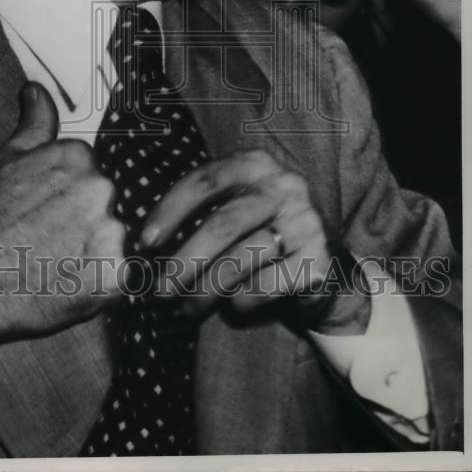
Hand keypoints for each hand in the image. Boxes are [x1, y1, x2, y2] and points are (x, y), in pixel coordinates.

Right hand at [0, 82, 124, 344]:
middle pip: (102, 204)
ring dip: (90, 253)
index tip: (41, 212)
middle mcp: (100, 188)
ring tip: (53, 265)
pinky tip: (66, 284)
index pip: (87, 173)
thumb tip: (38, 90)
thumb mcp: (1, 161)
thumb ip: (34, 124)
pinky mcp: (115, 276)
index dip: (62, 196)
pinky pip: (120, 277)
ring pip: (112, 240)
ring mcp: (110, 232)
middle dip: (80, 222)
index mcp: (78, 157)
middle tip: (45, 241)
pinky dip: (97, 283)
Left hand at [139, 148, 369, 334]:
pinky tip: (232, 306)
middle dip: (184, 261)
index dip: (170, 210)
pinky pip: (264, 285)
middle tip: (159, 288)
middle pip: (221, 223)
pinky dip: (241, 300)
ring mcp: (306, 221)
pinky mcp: (318, 259)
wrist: (325, 268)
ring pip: (240, 259)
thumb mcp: (238, 206)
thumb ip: (203, 210)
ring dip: (204, 290)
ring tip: (184, 308)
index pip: (205, 180)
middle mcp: (285, 185)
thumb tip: (148, 242)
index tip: (145, 241)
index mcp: (257, 164)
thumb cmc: (264, 234)